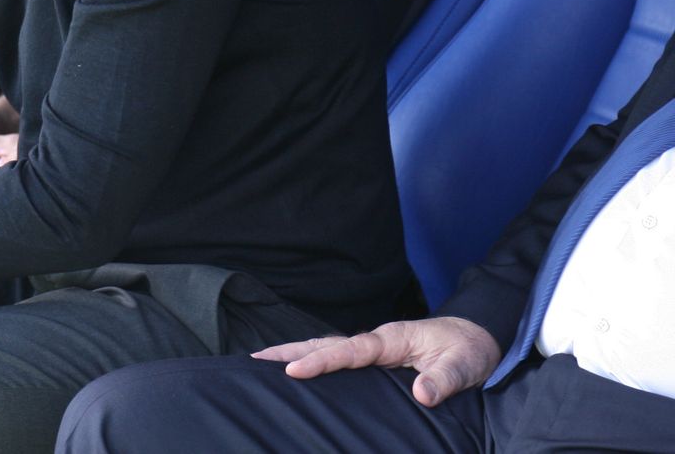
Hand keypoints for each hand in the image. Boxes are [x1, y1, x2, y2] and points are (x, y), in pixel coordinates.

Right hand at [251, 317, 501, 406]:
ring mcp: (373, 348)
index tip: (293, 371)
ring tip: (262, 362)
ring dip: (296, 353)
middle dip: (291, 351)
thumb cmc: (469, 349)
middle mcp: (376, 340)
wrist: (477, 335)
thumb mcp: (465, 365)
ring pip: (327, 348)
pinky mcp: (375, 357)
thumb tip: (422, 396)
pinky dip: (314, 360)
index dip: (321, 361)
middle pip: (326, 344)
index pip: (350, 350)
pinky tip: (297, 369)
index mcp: (392, 339)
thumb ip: (444, 379)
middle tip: (255, 360)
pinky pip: (338, 357)